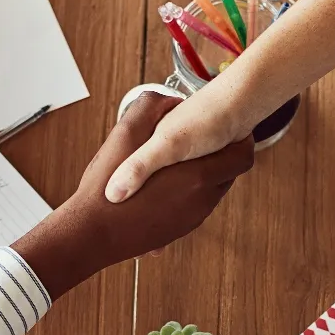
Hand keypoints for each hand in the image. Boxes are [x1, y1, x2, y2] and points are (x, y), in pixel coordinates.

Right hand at [17, 93, 254, 291]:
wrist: (91, 237)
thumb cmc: (108, 189)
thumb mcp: (127, 136)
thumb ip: (148, 111)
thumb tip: (164, 98)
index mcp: (198, 175)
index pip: (242, 157)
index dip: (239, 140)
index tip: (228, 130)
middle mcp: (201, 200)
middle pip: (226, 174)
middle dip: (217, 157)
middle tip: (199, 142)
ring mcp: (190, 219)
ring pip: (208, 192)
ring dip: (199, 177)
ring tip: (175, 165)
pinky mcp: (176, 232)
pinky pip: (190, 209)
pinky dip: (182, 196)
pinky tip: (158, 189)